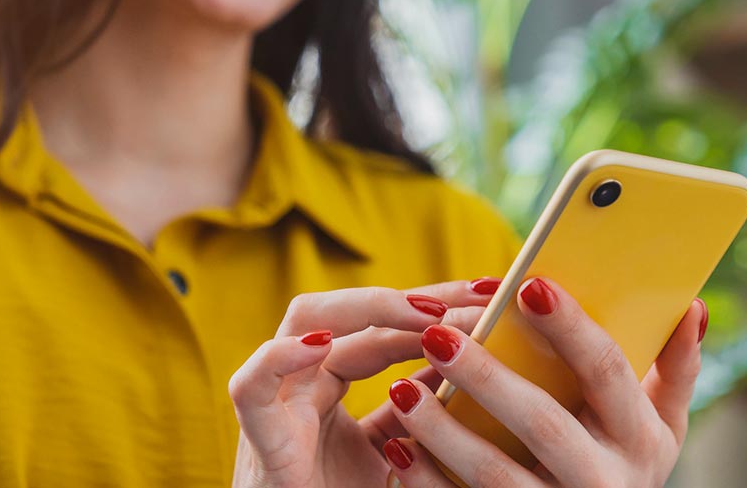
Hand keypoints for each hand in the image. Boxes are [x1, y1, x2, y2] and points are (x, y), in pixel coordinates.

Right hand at [229, 278, 502, 487]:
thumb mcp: (395, 453)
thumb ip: (418, 412)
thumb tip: (466, 363)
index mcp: (330, 383)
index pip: (387, 327)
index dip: (440, 308)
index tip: (494, 296)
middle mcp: (303, 380)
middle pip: (355, 312)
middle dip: (419, 297)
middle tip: (481, 293)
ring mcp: (279, 403)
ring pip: (304, 322)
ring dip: (367, 309)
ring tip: (427, 313)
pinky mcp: (260, 439)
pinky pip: (253, 387)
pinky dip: (279, 358)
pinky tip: (321, 346)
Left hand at [382, 277, 706, 486]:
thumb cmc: (624, 463)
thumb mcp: (660, 425)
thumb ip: (674, 368)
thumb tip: (689, 305)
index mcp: (640, 438)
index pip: (607, 372)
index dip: (571, 328)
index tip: (528, 285)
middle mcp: (604, 481)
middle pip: (543, 423)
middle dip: (487, 378)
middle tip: (435, 333)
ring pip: (496, 476)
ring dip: (444, 434)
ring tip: (399, 389)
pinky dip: (428, 483)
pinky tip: (396, 447)